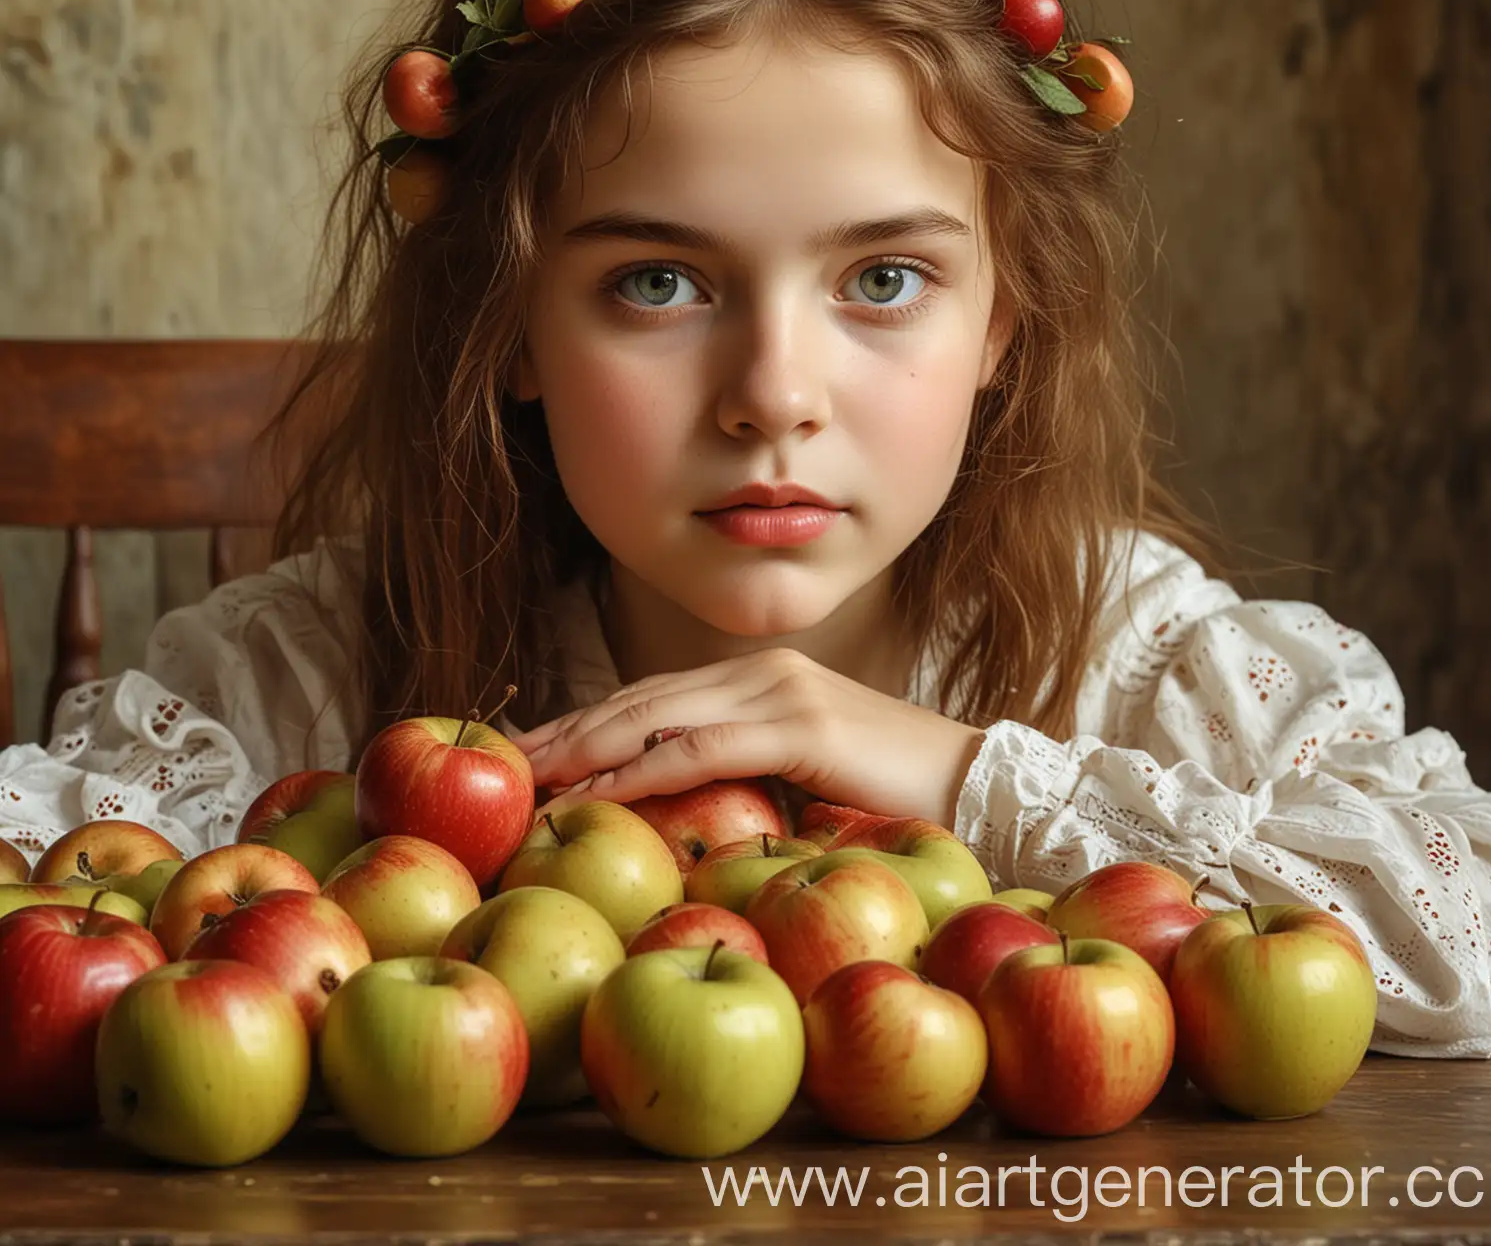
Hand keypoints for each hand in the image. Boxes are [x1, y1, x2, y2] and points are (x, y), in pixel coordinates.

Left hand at [508, 646, 987, 828]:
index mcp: (761, 679)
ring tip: (531, 777)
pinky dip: (642, 769)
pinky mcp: (802, 725)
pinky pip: (702, 748)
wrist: (981, 787)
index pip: (655, 697)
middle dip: (569, 728)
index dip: (588, 721)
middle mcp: (763, 672)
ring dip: (587, 747)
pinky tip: (597, 792)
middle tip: (507, 760)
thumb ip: (749, 778)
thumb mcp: (807, 780)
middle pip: (641, 698)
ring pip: (659, 715)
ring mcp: (782, 691)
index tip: (533, 750)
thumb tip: (684, 818)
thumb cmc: (894, 797)